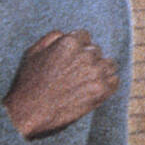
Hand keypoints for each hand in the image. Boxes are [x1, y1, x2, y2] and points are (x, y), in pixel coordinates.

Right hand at [3, 29, 118, 138]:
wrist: (31, 111)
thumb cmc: (29, 82)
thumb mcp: (33, 51)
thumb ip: (52, 38)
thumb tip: (66, 34)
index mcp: (70, 42)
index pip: (84, 36)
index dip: (78, 47)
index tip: (73, 57)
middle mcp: (86, 55)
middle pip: (96, 51)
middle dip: (88, 59)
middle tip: (77, 72)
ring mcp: (96, 73)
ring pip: (109, 64)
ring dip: (100, 70)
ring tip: (88, 80)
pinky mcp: (101, 90)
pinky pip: (114, 81)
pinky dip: (107, 83)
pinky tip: (96, 88)